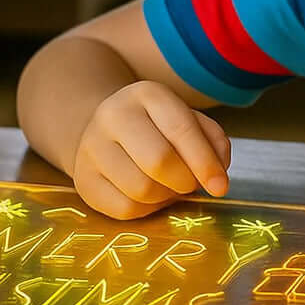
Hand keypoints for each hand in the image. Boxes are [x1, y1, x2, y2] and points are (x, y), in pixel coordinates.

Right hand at [73, 81, 231, 219]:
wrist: (104, 129)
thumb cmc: (157, 126)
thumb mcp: (187, 119)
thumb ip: (212, 140)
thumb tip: (217, 174)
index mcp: (147, 94)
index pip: (180, 129)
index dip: (205, 162)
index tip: (221, 186)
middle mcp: (113, 115)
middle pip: (158, 161)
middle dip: (185, 181)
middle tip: (191, 184)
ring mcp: (92, 147)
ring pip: (141, 189)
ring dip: (167, 197)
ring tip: (169, 186)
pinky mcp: (83, 179)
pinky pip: (124, 208)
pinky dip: (147, 210)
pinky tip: (150, 195)